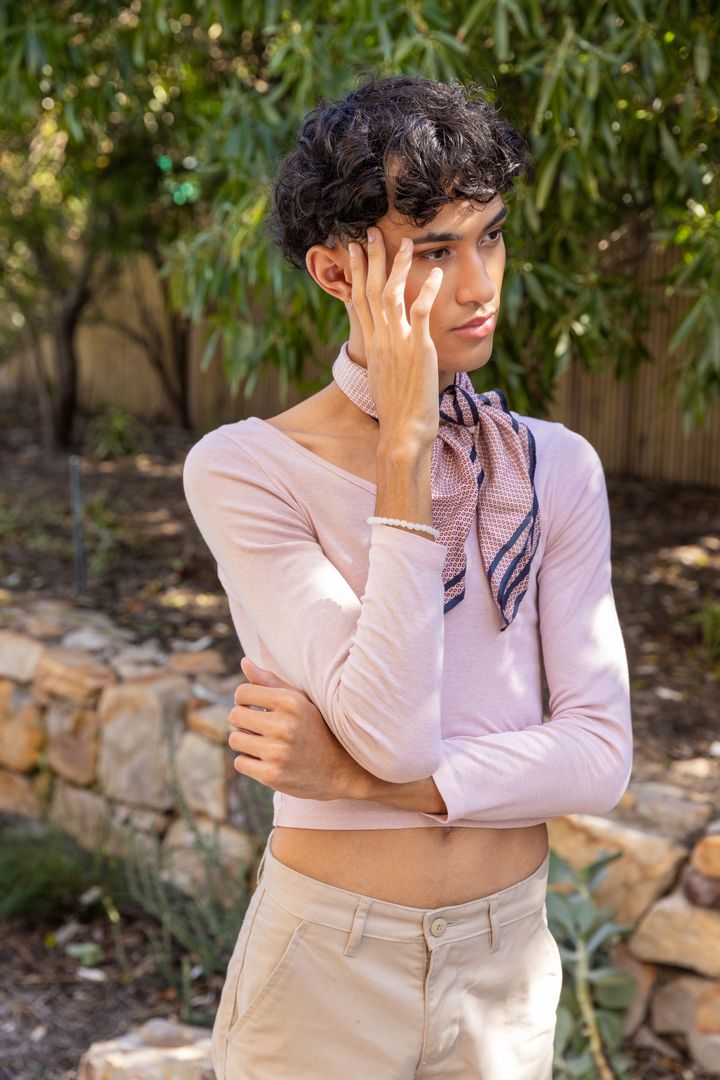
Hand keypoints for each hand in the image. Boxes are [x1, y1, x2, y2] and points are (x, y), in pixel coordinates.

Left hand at [228, 657, 368, 800]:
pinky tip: (268, 760)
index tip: (255, 707)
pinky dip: (250, 762)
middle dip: (244, 720)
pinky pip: (240, 763)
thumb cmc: (316, 728)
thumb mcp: (300, 701)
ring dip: (246, 742)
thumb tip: (244, 661)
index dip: (245, 699)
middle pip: (235, 716)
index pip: (243, 692)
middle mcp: (283, 726)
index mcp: (290, 702)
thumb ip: (271, 681)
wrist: (340, 769)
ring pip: (235, 740)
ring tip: (266, 743)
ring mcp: (277, 752)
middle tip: (260, 727)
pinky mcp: (272, 776)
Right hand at [349, 228, 442, 447]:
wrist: (402, 430)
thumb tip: (389, 350)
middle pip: (369, 290)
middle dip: (369, 258)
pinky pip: (421, 312)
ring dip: (396, 266)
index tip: (353, 250)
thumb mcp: (384, 378)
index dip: (355, 272)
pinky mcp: (418, 348)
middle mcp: (380, 339)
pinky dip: (427, 290)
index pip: (358, 300)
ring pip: (391, 294)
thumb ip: (386, 358)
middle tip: (368, 232)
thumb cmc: (398, 411)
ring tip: (405, 242)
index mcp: (372, 344)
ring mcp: (398, 342)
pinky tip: (436, 273)